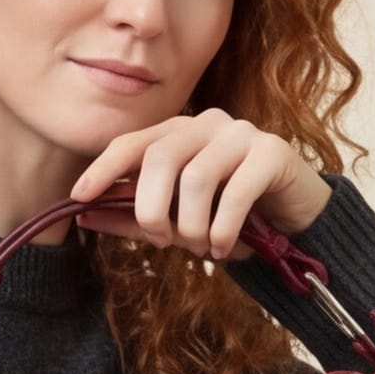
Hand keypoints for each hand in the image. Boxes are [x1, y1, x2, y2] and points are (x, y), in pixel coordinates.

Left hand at [66, 110, 331, 265]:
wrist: (296, 223)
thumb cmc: (232, 219)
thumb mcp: (177, 222)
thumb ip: (132, 218)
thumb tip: (83, 215)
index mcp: (180, 134)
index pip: (133, 143)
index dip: (103, 169)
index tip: (78, 198)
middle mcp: (208, 124)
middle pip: (161, 158)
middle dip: (152, 208)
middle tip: (162, 241)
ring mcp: (242, 134)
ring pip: (196, 177)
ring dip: (193, 225)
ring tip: (202, 247)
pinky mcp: (273, 152)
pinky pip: (235, 191)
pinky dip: (223, 228)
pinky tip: (222, 249)